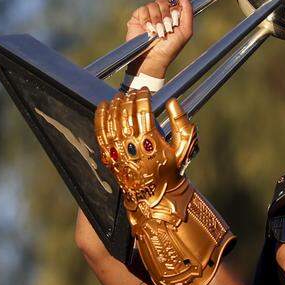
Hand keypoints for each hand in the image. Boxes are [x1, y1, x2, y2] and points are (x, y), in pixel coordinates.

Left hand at [95, 89, 196, 217]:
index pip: (143, 111)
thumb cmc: (171, 169)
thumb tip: (173, 101)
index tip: (145, 90)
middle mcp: (132, 145)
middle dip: (128, 98)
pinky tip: (104, 105)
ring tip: (120, 96)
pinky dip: (100, 116)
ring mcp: (118, 151)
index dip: (142, 96)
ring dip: (115, 104)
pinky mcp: (109, 155)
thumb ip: (181, 123)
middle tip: (132, 91)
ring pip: (112, 120)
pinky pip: (100, 132)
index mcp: (151, 142)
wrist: (154, 195)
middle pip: (126, 113)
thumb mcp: (184, 148)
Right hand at [126, 0, 193, 77]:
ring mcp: (149, 15)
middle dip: (166, 15)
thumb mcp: (185, 30)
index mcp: (173, 15)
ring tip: (156, 32)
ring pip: (153, 4)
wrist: (153, 59)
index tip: (175, 21)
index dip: (175, 9)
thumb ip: (188, 11)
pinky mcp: (137, 17)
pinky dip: (146, 20)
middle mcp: (161, 13)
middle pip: (164, 0)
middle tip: (166, 28)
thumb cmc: (170, 48)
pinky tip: (147, 30)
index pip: (175, 1)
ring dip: (156, 19)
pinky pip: (143, 9)